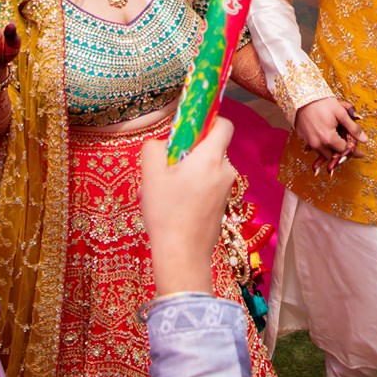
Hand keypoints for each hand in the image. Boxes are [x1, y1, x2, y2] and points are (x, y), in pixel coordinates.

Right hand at [140, 116, 237, 296]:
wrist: (182, 256)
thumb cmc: (167, 212)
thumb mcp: (150, 174)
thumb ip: (153, 148)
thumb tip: (160, 144)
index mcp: (212, 158)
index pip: (224, 124)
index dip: (208, 119)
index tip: (187, 128)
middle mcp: (225, 171)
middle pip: (210, 148)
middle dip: (186, 153)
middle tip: (164, 168)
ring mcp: (225, 191)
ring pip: (205, 169)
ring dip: (185, 174)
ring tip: (162, 192)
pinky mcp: (221, 207)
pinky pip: (206, 187)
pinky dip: (190, 190)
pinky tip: (171, 207)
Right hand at [294, 97, 366, 168]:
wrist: (302, 96)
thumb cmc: (322, 103)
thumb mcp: (341, 113)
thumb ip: (353, 128)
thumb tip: (365, 139)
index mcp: (329, 138)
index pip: (344, 151)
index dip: (354, 152)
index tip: (362, 154)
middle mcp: (318, 144)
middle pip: (333, 156)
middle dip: (341, 153)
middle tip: (348, 146)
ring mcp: (308, 142)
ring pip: (322, 153)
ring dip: (330, 151)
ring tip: (337, 142)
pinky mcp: (302, 138)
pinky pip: (313, 147)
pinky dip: (321, 145)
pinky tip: (324, 137)